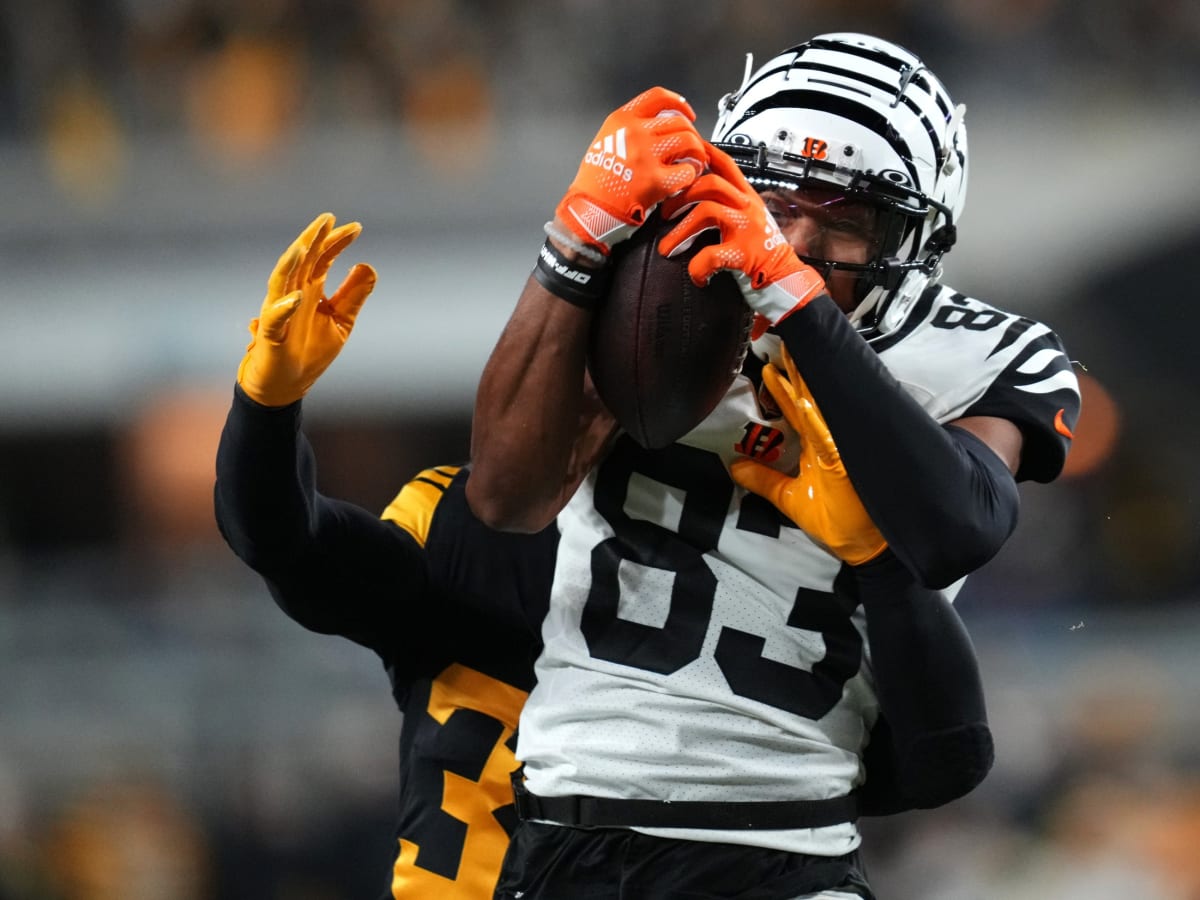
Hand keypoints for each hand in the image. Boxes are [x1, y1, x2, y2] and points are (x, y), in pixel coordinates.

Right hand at [236, 212, 376, 406]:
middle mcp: (292, 295)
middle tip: (328, 218)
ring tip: (304, 246)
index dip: (338, 241)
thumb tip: (367, 266)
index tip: (357, 227)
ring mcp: (278, 312)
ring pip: (281, 281)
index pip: (323, 257)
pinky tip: (297, 297)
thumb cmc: (309, 354)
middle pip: (302, 260)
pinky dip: (284, 308)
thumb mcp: (341, 323)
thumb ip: (353, 296)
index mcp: (310, 289)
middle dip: (313, 239)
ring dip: (291, 264)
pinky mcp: (269, 336)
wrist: (284, 387)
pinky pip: (274, 319)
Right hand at [555, 86, 705, 255]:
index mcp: (622, 120)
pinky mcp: (656, 180)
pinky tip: (685, 179)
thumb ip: (630, 128)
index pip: (658, 97)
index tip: (687, 113)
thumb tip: (660, 125)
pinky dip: (691, 174)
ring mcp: (646, 156)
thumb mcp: (605, 140)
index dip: (679, 103)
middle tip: (691, 148)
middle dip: (691, 134)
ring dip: (696, 152)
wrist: (588, 208)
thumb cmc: (595, 180)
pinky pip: (687, 170)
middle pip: (679, 121)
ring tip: (693, 162)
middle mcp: (635, 133)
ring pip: (689, 141)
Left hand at [658, 142, 825, 323]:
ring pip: (707, 212)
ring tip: (667, 248)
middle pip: (710, 184)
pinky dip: (697, 267)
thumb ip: (728, 206)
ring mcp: (747, 230)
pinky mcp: (744, 255)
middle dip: (680, 197)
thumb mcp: (748, 221)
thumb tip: (694, 195)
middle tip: (665, 215)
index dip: (703, 153)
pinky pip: (711, 255)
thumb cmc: (762, 254)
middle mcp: (748, 209)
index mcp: (747, 198)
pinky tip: (697, 276)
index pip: (725, 165)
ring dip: (680, 232)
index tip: (683, 149)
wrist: (786, 281)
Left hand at [729, 346, 885, 564]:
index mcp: (819, 445)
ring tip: (788, 355)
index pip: (797, 408)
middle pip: (809, 398)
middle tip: (780, 338)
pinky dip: (814, 418)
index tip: (768, 363)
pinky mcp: (844, 461)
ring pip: (818, 408)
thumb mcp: (790, 500)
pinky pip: (826, 435)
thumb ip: (763, 481)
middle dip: (795, 369)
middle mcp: (830, 440)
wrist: (870, 549)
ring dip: (803, 382)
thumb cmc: (838, 523)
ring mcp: (839, 448)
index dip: (782, 386)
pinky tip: (802, 399)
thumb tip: (733, 466)